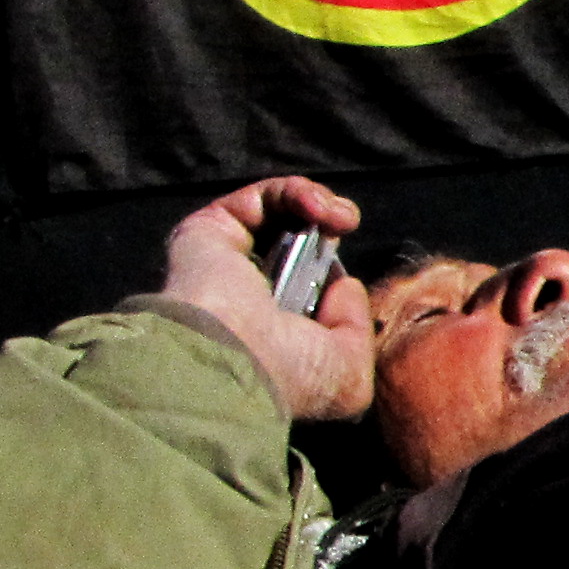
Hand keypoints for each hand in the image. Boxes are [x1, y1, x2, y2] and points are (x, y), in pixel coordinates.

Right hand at [159, 176, 372, 422]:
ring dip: (320, 207)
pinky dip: (297, 193)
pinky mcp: (212, 229)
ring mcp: (227, 262)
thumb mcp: (348, 371)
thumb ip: (356, 328)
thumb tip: (344, 284)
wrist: (226, 356)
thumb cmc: (285, 375)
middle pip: (296, 248)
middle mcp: (247, 298)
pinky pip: (262, 198)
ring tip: (340, 218)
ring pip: (279, 217)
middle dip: (329, 233)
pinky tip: (320, 210)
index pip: (307, 293)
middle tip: (345, 229)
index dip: (333, 277)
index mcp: (274, 335)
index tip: (346, 282)